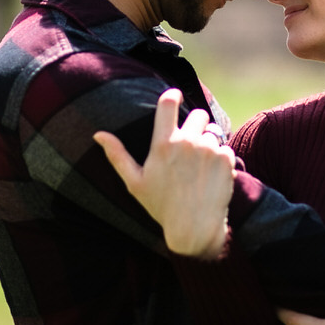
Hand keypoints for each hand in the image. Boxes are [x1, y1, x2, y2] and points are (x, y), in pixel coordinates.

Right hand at [93, 88, 235, 258]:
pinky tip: (211, 177)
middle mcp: (187, 143)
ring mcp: (208, 150)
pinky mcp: (226, 160)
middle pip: (198, 115)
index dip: (172, 95)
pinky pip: (225, 148)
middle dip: (195, 126)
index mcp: (163, 145)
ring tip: (199, 169)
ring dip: (208, 145)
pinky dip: (221, 160)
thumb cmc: (161, 206)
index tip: (175, 96)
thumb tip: (98, 134)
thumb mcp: (135, 182)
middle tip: (189, 148)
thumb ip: (117, 155)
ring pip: (213, 133)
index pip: (168, 103)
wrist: (194, 229)